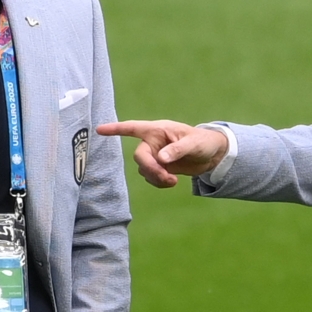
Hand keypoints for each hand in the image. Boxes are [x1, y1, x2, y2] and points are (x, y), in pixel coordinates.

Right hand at [96, 120, 229, 187]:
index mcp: (157, 130)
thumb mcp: (194, 144)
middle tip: (166, 178)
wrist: (212, 155)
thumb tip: (162, 159)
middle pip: (139, 157)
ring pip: (144, 170)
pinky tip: (171, 182)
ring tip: (173, 181)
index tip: (99, 130)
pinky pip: (151, 177)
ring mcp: (155, 155)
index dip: (116, 129)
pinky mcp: (159, 168)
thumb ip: (177, 150)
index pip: (133, 128)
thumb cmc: (204, 142)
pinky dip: (158, 182)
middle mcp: (153, 142)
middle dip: (150, 169)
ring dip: (156, 178)